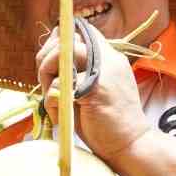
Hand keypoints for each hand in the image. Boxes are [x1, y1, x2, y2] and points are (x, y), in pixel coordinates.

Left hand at [36, 24, 150, 160]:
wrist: (131, 145)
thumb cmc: (105, 122)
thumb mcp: (90, 88)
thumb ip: (75, 70)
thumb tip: (47, 53)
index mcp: (109, 57)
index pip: (81, 30)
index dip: (59, 40)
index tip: (50, 61)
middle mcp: (109, 58)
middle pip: (68, 37)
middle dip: (47, 57)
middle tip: (45, 83)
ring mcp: (105, 71)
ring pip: (64, 53)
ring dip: (47, 74)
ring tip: (50, 97)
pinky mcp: (96, 88)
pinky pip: (60, 84)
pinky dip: (52, 100)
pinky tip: (60, 115)